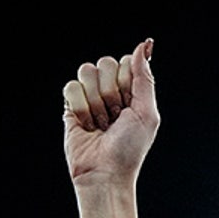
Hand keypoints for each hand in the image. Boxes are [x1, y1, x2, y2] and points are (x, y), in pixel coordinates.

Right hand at [63, 39, 158, 194]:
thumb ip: (144, 77)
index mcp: (131, 89)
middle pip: (105, 63)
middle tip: (114, 118)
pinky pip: (71, 87)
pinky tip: (87, 125)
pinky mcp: (70, 106)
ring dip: (96, 102)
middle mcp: (110, 90)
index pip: (125, 61)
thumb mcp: (147, 113)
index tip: (129, 106)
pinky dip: (80, 108)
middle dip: (111, 93)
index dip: (127, 82)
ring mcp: (89, 97)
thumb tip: (144, 44)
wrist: (105, 173)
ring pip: (86, 72)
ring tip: (100, 124)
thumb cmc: (130, 149)